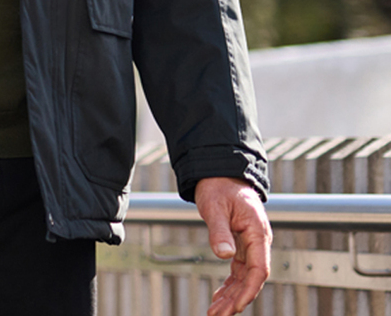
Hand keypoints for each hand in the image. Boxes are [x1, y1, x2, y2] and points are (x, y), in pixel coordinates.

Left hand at [195, 176, 271, 315]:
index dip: (248, 290)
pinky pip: (238, 270)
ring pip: (244, 277)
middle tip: (218, 315)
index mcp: (257, 232)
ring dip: (231, 295)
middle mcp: (257, 241)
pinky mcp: (240, 244)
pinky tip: (219, 297)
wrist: (219, 172)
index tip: (236, 307)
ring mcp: (250, 244)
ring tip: (216, 312)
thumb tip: (224, 255)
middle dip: (236, 299)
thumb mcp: (216, 207)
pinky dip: (229, 284)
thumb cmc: (219, 186)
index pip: (259, 269)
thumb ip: (220, 231)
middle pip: (251, 278)